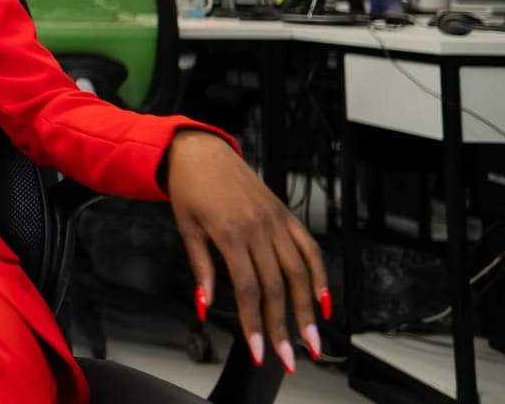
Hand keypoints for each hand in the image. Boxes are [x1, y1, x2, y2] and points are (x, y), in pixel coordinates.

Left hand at [165, 130, 328, 372]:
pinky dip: (320, 275)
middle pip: (277, 286)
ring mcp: (276, 220)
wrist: (200, 150)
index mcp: (230, 232)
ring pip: (299, 272)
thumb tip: (204, 305)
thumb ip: (201, 268)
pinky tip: (323, 300)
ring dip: (307, 310)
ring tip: (312, 340)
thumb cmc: (189, 186)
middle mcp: (259, 227)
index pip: (248, 289)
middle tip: (289, 359)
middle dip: (284, 327)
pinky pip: (309, 247)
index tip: (260, 351)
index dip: (254, 323)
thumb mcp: (186, 228)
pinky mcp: (285, 214)